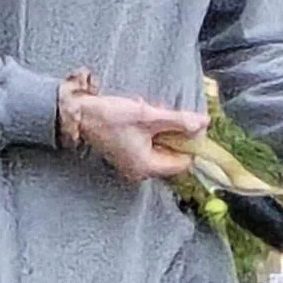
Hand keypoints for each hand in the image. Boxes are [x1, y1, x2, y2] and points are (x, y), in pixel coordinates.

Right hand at [66, 90, 205, 185]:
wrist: (78, 114)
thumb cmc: (110, 117)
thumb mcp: (148, 116)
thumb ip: (179, 120)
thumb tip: (204, 123)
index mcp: (147, 166)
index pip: (184, 162)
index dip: (191, 143)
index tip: (190, 123)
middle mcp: (140, 170)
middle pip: (172, 154)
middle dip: (173, 132)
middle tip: (164, 114)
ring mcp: (132, 163)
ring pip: (160, 147)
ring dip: (161, 128)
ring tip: (149, 112)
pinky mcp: (126, 154)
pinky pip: (148, 144)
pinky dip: (150, 130)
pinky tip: (140, 115)